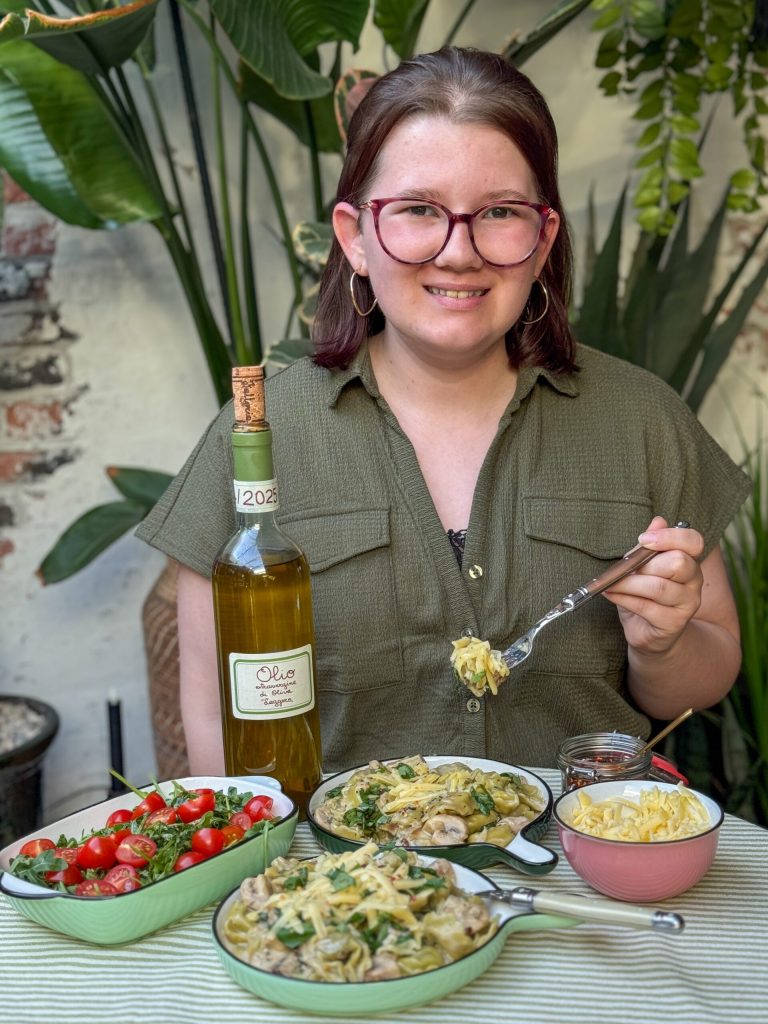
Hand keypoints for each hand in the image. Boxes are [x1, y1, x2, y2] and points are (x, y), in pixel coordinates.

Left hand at [602, 516, 704, 656]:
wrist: (648, 631)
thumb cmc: (643, 593)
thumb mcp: (642, 565)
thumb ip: (649, 545)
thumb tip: (658, 521)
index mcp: (689, 560)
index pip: (693, 541)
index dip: (670, 537)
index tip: (643, 540)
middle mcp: (694, 581)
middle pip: (678, 562)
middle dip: (645, 564)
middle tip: (626, 568)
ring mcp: (687, 604)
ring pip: (659, 587)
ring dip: (629, 583)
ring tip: (612, 583)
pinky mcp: (674, 624)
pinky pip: (646, 607)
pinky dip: (623, 598)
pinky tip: (611, 594)